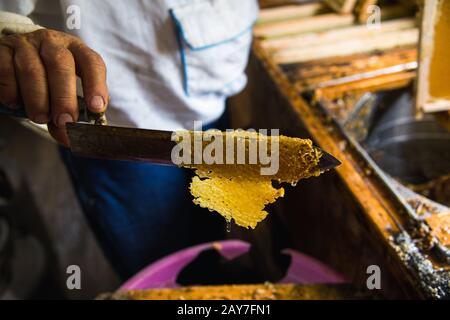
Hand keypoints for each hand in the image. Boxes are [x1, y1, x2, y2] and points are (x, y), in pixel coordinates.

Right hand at [0, 29, 107, 145]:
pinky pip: (5, 70)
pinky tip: (16, 103)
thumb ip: (71, 112)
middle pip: (61, 64)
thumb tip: (70, 138)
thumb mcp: (65, 90)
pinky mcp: (2, 50)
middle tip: (64, 121)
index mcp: (76, 50)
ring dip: (37, 99)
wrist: (15, 57)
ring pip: (32, 70)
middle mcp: (52, 42)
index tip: (96, 108)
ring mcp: (26, 44)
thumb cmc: (48, 79)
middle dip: (64, 97)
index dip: (96, 85)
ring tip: (40, 117)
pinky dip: (11, 91)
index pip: (92, 62)